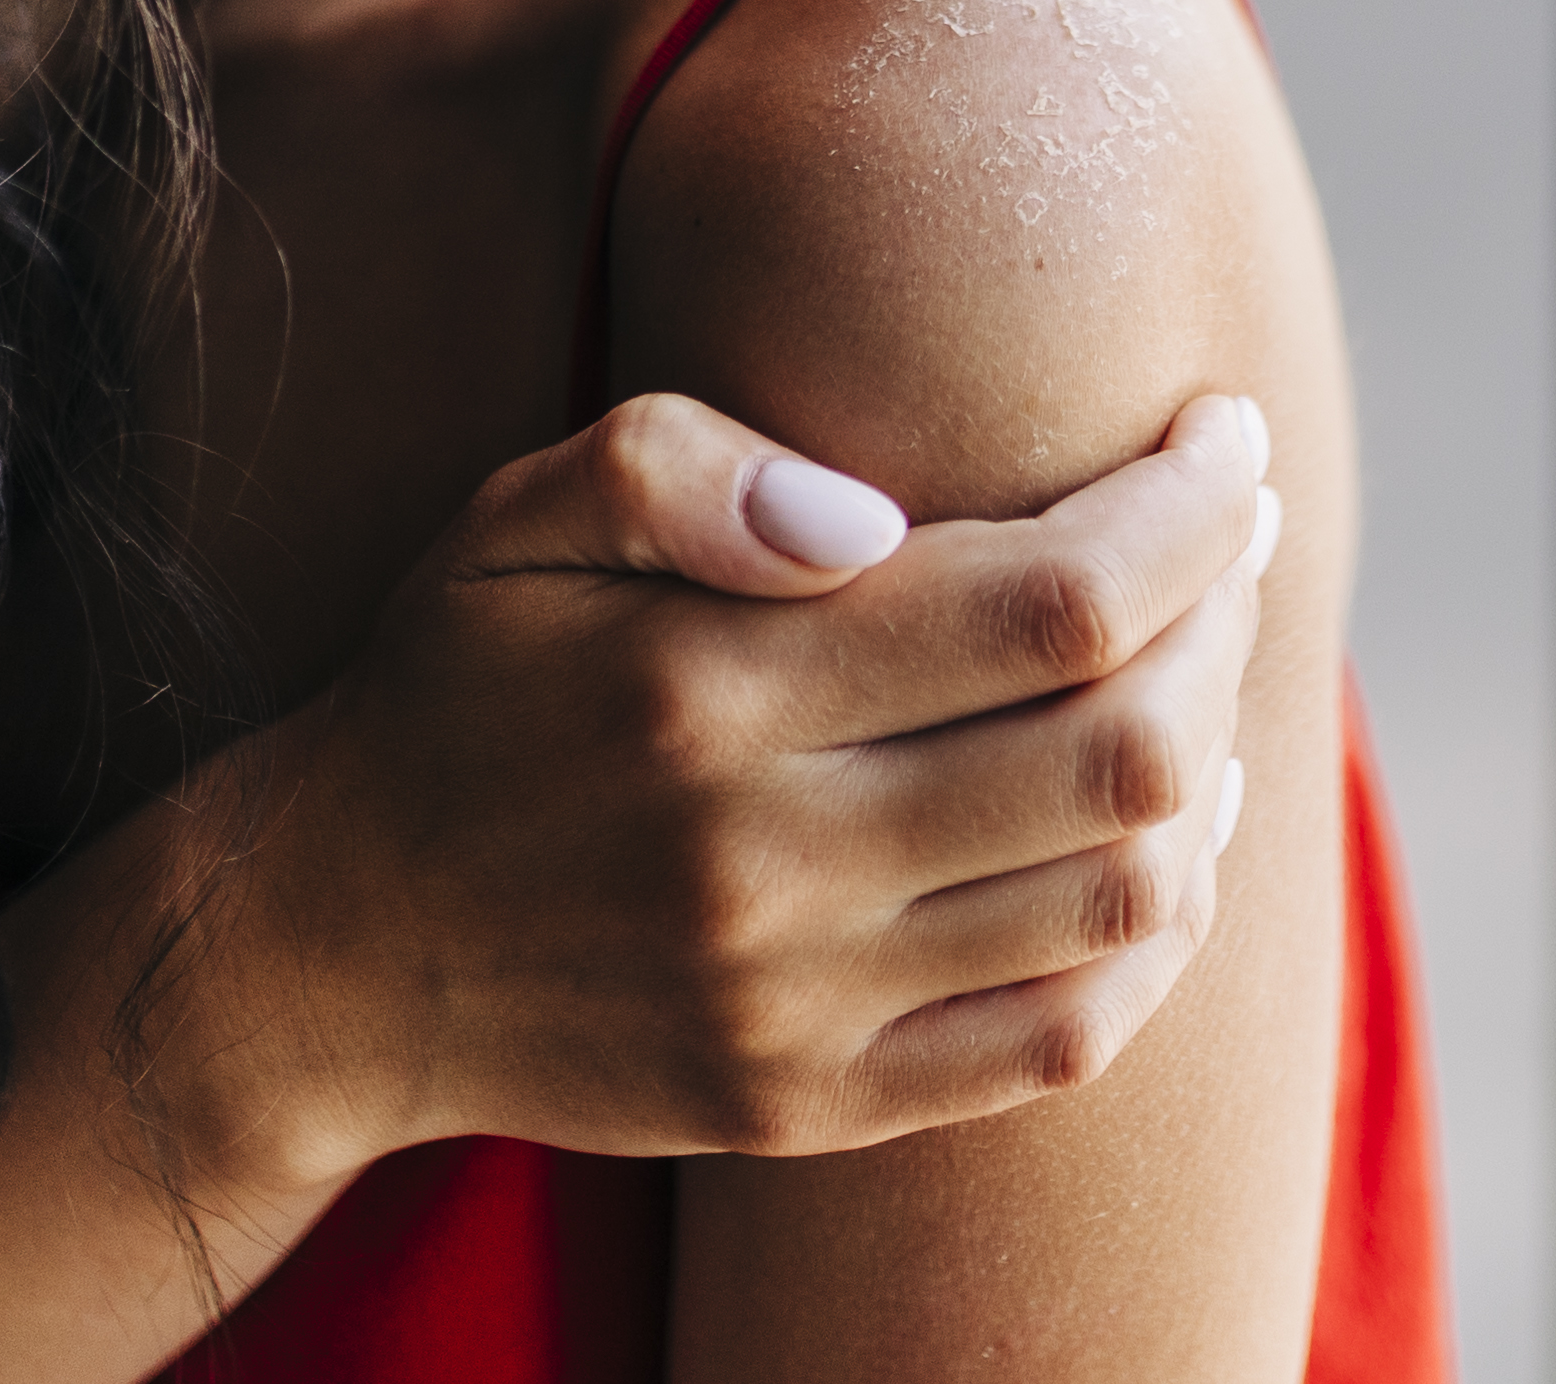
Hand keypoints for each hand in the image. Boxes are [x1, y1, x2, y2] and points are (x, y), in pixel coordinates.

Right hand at [219, 388, 1279, 1177]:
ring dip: (1213, 779)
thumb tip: (872, 515)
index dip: (1183, 518)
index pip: (1051, 603)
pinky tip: (1155, 847)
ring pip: (1122, 900)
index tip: (1223, 445)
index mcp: (709, 686)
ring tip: (1202, 686)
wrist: (332, 949)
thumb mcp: (514, 519)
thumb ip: (684, 465)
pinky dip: (1154, 938)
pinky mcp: (810, 1109)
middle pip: (1124, 749)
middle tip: (1222, 549)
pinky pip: (1062, 1041)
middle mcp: (765, 860)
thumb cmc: (454, 689)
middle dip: (1221, 623)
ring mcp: (797, 1005)